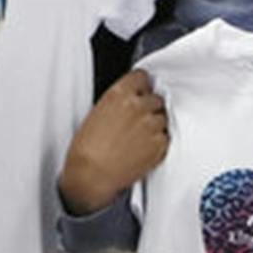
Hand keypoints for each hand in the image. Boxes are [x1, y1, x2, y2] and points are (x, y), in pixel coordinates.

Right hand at [58, 70, 168, 214]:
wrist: (91, 176)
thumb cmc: (86, 150)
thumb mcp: (96, 113)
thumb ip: (118, 101)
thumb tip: (130, 101)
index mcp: (119, 94)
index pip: (142, 77)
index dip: (141, 86)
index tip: (141, 92)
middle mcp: (138, 106)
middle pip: (156, 98)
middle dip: (149, 107)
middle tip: (138, 121)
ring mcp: (151, 125)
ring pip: (163, 117)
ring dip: (155, 124)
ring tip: (138, 138)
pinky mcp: (160, 144)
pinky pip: (166, 137)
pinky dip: (158, 142)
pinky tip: (142, 149)